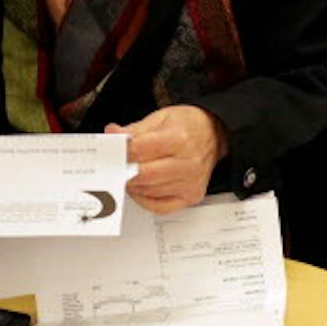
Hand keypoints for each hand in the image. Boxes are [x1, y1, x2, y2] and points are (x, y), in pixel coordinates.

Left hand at [105, 105, 227, 213]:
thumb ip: (134, 129)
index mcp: (179, 139)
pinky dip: (145, 200)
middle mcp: (188, 163)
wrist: (214, 134)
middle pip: (144, 174)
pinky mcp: (191, 196)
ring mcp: (190, 182)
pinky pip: (160, 207)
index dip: (121, 151)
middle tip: (117, 165)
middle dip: (125, 170)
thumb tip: (112, 135)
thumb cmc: (188, 126)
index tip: (113, 150)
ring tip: (130, 173)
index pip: (140, 150)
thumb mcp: (161, 118)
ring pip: (149, 191)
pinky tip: (142, 188)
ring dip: (134, 184)